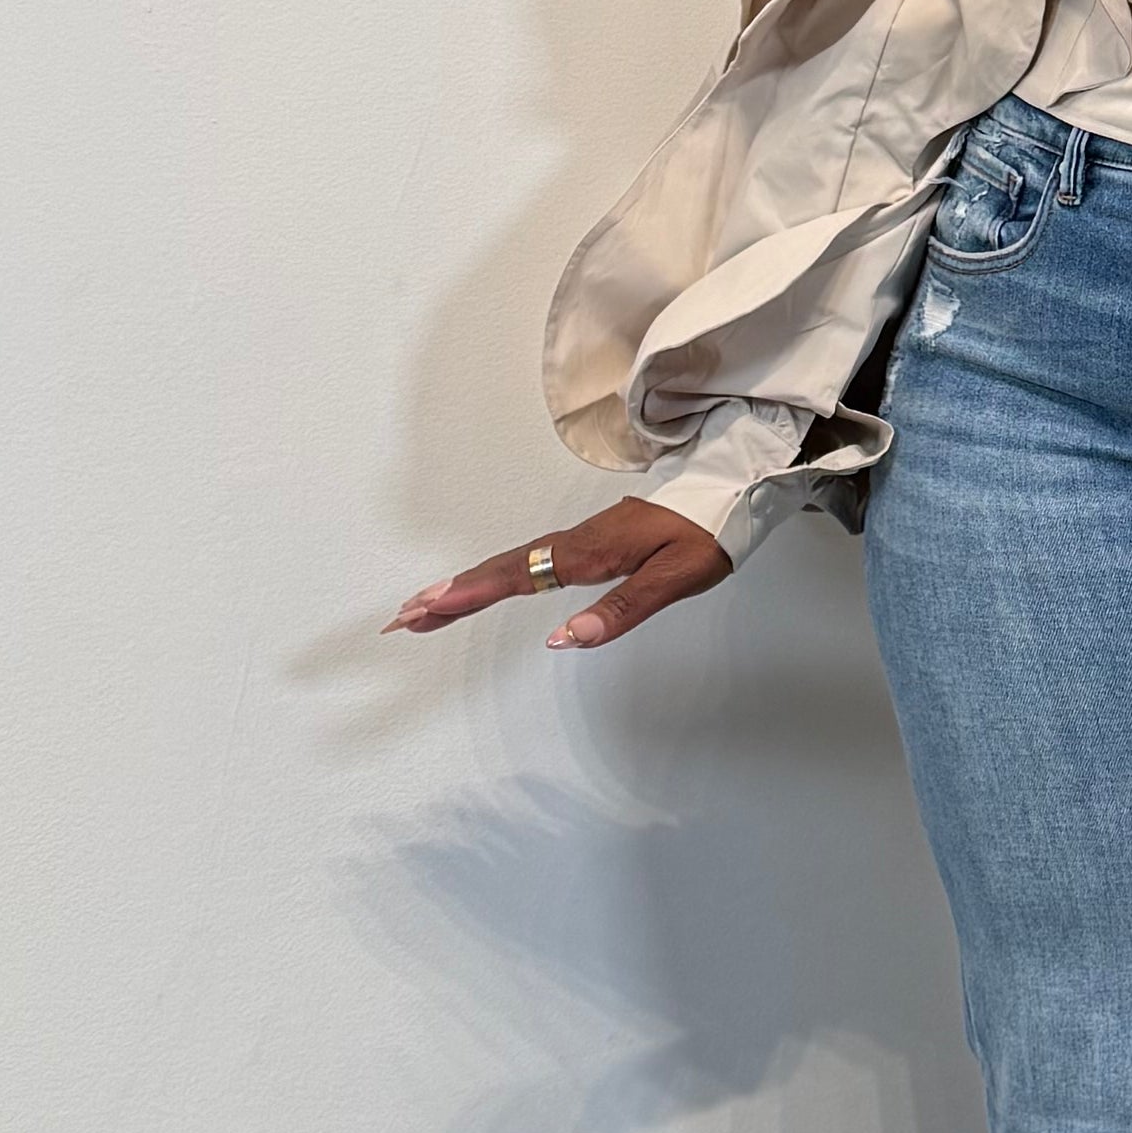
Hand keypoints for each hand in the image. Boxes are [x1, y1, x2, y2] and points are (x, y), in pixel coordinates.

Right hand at [391, 498, 733, 655]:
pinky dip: (495, 575)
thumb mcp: (673, 579)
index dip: (468, 594)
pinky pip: (528, 560)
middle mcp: (575, 543)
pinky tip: (485, 587)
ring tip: (425, 607)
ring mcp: (578, 541)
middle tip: (402, 619)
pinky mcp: (587, 543)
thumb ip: (619, 611)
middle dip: (449, 594)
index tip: (425, 609)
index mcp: (589, 552)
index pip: (517, 576)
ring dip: (465, 586)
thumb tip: (563, 640)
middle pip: (500, 569)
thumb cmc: (705, 535)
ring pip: (509, 564)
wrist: (729, 492)